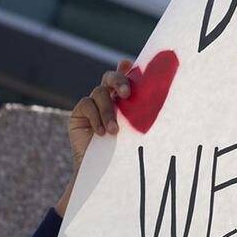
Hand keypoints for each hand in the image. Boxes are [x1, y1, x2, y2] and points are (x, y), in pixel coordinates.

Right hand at [55, 60, 132, 216]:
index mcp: (126, 100)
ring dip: (108, 111)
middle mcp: (109, 98)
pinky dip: (96, 117)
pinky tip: (102, 133)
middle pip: (111, 77)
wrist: (105, 172)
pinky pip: (86, 105)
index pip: (127, 77)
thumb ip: (143, 111)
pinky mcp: (79, 114)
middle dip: (119, 81)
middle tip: (126, 93)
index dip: (128, 68)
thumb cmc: (128, 152)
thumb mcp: (138, 131)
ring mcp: (93, 104)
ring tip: (114, 131)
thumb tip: (157, 96)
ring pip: (99, 93)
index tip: (132, 64)